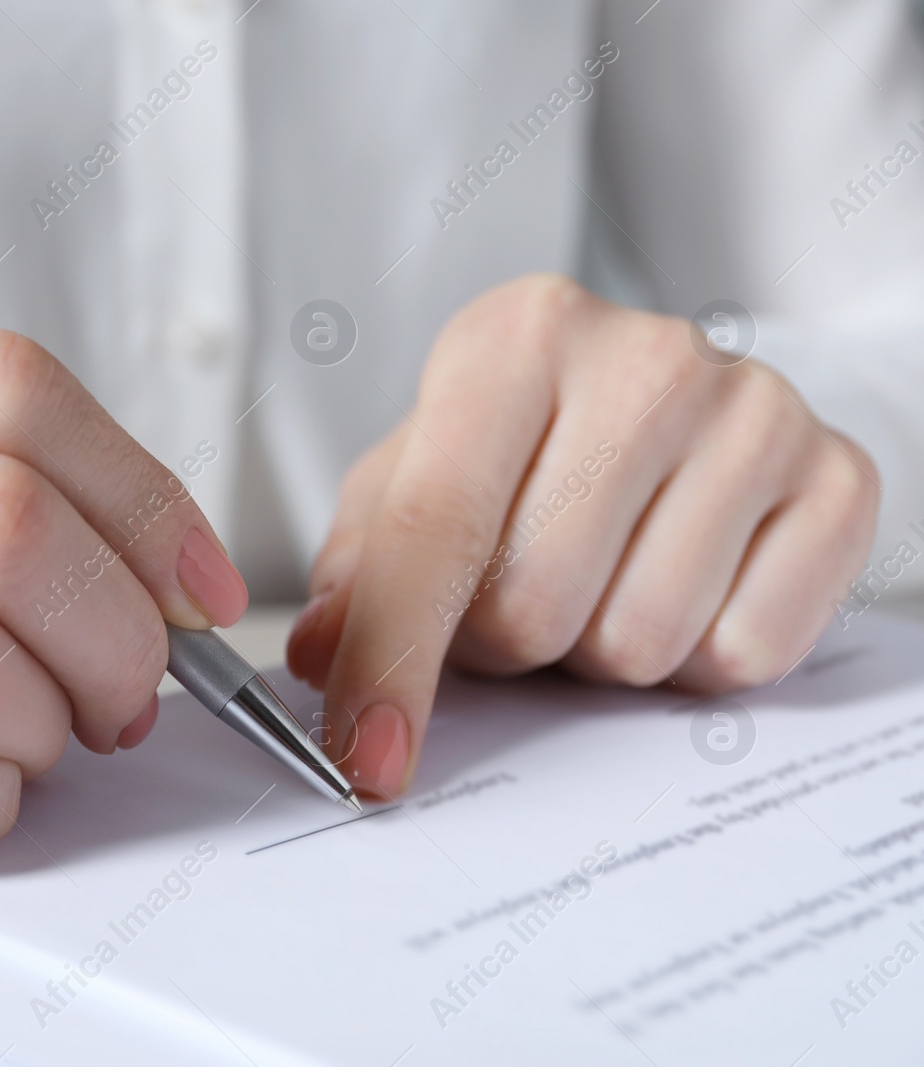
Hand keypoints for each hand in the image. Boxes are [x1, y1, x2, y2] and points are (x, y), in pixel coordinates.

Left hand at [286, 274, 878, 799]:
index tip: (368, 756)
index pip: (435, 528)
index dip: (391, 660)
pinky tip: (682, 580)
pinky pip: (740, 657)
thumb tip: (322, 655)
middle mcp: (645, 360)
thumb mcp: (419, 472)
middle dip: (504, 643)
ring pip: (636, 645)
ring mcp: (756, 416)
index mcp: (515, 339)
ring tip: (605, 576)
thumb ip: (364, 561)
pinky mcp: (840, 482)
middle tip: (520, 595)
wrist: (684, 396)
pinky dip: (694, 657)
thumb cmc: (532, 443)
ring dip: (596, 650)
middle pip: (533, 609)